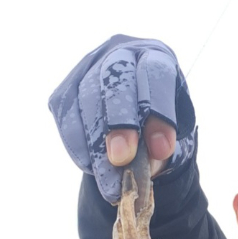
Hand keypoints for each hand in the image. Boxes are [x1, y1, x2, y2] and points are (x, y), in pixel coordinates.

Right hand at [49, 35, 195, 201]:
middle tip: (122, 159)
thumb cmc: (159, 120)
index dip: (158, 113)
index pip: (156, 76)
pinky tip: (92, 168)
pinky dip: (79, 148)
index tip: (161, 150)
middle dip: (119, 123)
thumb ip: (163, 144)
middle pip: (115, 81)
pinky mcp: (64, 91)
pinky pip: (67, 119)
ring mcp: (87, 69)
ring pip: (86, 102)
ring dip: (97, 147)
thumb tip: (144, 166)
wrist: (134, 112)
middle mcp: (119, 54)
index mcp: (156, 56)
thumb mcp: (173, 130)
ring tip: (110, 184)